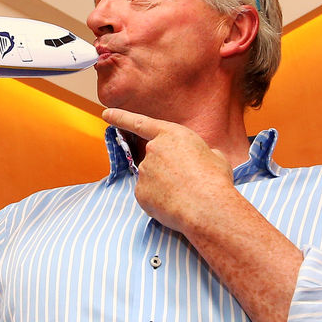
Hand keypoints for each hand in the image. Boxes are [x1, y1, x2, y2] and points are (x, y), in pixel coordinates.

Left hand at [102, 107, 236, 234]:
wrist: (207, 207)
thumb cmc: (215, 180)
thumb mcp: (214, 156)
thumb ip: (199, 152)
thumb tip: (202, 158)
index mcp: (170, 135)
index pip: (139, 123)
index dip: (121, 117)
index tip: (106, 114)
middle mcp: (152, 150)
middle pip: (153, 159)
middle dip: (166, 171)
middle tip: (187, 182)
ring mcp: (144, 171)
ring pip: (152, 179)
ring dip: (165, 186)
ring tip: (187, 195)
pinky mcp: (140, 192)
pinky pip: (149, 196)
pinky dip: (160, 202)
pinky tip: (175, 205)